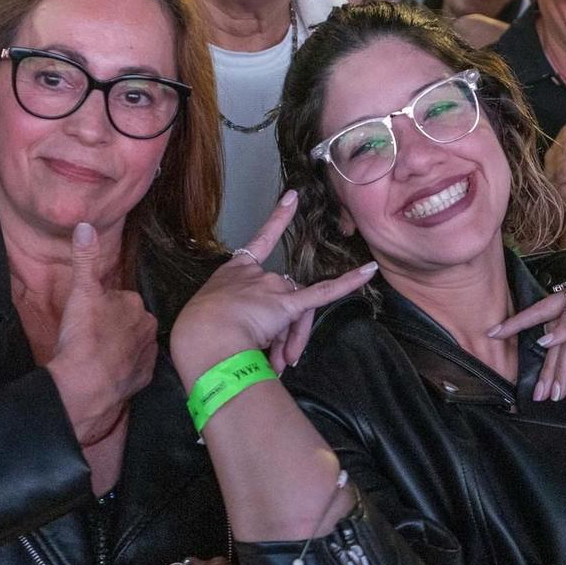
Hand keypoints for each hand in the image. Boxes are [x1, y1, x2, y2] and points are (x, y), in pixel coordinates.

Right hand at [44, 224, 157, 447]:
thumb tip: (85, 225)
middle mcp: (148, 328)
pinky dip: (122, 370)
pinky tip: (106, 372)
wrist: (86, 386)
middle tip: (89, 336)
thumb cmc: (83, 337)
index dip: (101, 307)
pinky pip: (134, 369)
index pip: (119, 298)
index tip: (87, 317)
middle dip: (113, 326)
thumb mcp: (81, 292)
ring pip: (132, 345)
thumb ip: (84, 259)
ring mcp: (147, 355)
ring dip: (118, 348)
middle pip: (128, 321)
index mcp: (135, 304)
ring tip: (95, 356)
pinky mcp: (144, 380)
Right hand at [171, 191, 378, 381]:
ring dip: (287, 342)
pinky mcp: (288, 304)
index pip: (259, 243)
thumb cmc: (197, 333)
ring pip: (294, 313)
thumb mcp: (208, 317)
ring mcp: (272, 287)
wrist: (203, 337)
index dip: (277, 220)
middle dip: (282, 330)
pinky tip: (369, 271)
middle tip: (275, 361)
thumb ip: (235, 320)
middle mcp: (255, 275)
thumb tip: (257, 341)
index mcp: (233, 274)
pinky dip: (349, 282)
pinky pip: (324, 293)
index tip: (293, 198)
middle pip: (283, 294)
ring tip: (277, 366)